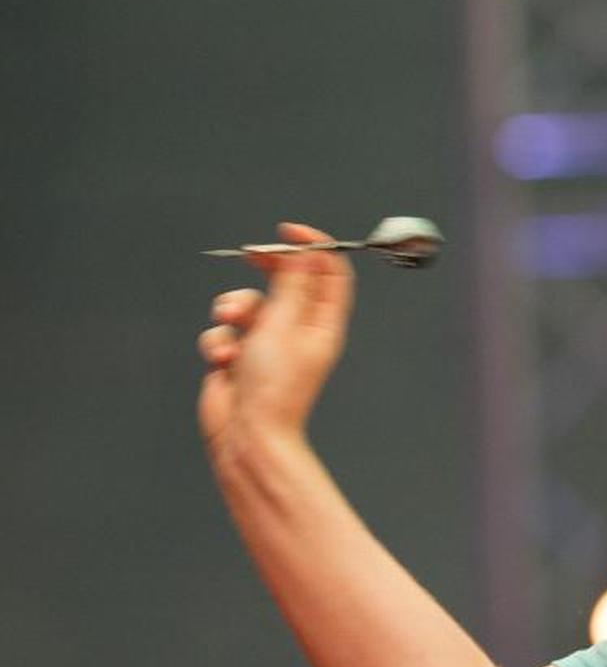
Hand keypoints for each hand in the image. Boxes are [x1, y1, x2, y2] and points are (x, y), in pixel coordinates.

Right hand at [197, 223, 354, 457]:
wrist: (246, 434)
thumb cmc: (273, 387)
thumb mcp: (283, 325)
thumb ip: (290, 284)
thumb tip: (303, 252)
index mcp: (323, 323)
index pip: (328, 273)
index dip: (312, 248)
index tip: (288, 233)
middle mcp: (298, 329)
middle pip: (287, 280)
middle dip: (265, 268)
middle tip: (250, 255)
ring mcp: (267, 342)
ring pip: (248, 302)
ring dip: (234, 306)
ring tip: (232, 324)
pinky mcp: (238, 355)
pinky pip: (224, 329)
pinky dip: (219, 339)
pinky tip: (222, 359)